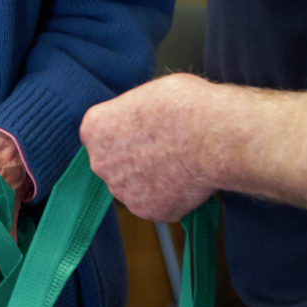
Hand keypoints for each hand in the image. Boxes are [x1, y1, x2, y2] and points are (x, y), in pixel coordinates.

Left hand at [80, 73, 218, 221]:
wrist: (213, 136)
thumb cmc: (184, 106)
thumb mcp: (145, 95)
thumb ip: (130, 116)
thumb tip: (138, 122)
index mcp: (93, 130)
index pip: (101, 136)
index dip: (126, 134)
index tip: (144, 132)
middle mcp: (100, 163)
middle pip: (114, 164)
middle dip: (134, 160)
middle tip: (163, 151)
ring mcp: (123, 191)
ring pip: (134, 187)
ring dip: (151, 181)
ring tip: (178, 165)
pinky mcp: (149, 211)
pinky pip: (157, 205)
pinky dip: (171, 198)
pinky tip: (186, 181)